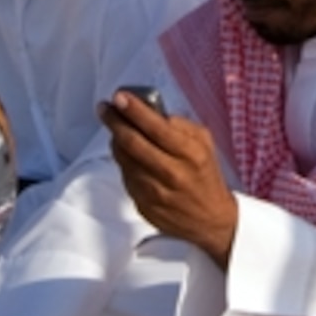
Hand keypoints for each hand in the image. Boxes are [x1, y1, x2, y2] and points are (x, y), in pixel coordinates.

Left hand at [102, 88, 236, 264]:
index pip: (155, 127)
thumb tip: (151, 111)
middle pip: (132, 142)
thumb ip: (180, 125)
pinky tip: (128, 154)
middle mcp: (171, 173)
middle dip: (114, 121)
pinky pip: (125, 176)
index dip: (134, 110)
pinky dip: (124, 161)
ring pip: (124, 159)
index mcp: (190, 154)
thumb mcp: (205, 143)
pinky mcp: (143, 205)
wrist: (210, 219)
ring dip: (116, 140)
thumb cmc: (205, 175)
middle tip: (105, 108)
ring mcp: (154, 192)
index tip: (119, 96)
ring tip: (116, 129)